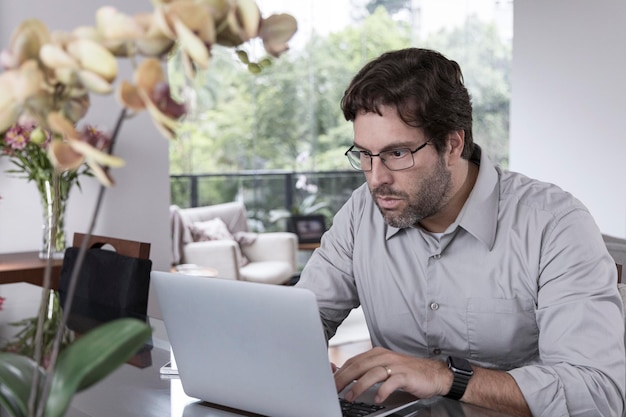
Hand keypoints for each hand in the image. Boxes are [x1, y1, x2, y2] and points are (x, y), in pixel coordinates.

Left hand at [334, 347, 451, 403]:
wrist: (433, 373)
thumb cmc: (406, 372)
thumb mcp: (384, 368)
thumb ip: (366, 370)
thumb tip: (344, 376)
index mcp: (376, 354)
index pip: (353, 361)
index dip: (340, 371)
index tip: (329, 382)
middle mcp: (384, 357)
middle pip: (359, 366)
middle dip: (344, 378)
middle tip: (334, 390)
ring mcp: (395, 365)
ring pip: (372, 373)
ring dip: (359, 386)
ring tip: (350, 396)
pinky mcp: (406, 375)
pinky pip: (391, 382)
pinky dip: (382, 391)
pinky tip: (377, 398)